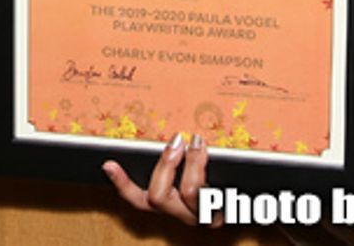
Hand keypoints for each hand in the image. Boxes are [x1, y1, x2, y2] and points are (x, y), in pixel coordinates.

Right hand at [102, 131, 220, 227]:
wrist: (243, 205)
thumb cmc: (213, 184)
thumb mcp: (189, 173)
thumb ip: (175, 160)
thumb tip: (173, 137)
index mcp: (166, 205)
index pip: (137, 199)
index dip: (121, 183)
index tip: (109, 164)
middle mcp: (179, 214)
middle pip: (158, 196)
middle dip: (166, 165)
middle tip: (177, 141)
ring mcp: (200, 217)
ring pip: (188, 194)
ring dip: (192, 163)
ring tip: (198, 143)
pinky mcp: (220, 214)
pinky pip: (212, 194)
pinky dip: (210, 170)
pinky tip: (210, 155)